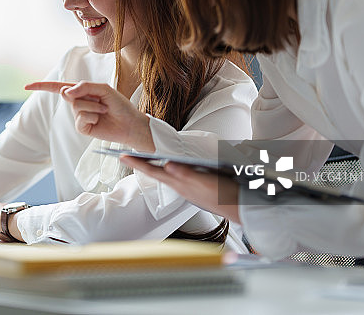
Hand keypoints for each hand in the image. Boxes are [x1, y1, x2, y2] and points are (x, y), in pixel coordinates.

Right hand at [25, 81, 153, 150]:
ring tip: (104, 111)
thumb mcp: (103, 89)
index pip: (58, 87)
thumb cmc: (119, 105)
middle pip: (68, 96)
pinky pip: (80, 120)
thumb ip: (83, 87)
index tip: (26, 86)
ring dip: (93, 108)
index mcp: (81, 91)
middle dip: (86, 97)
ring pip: (76, 108)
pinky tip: (99, 121)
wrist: (130, 124)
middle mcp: (78, 102)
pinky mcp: (82, 128)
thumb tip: (64, 93)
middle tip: (102, 102)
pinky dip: (92, 118)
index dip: (42, 86)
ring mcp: (79, 116)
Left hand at [120, 156, 241, 222]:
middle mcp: (181, 187)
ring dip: (152, 167)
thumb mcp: (205, 182)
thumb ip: (186, 174)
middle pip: (155, 173)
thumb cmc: (225, 195)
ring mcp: (187, 189)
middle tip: (126, 156)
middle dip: (140, 164)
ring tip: (142, 159)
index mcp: (180, 184)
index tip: (122, 155)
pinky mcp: (195, 189)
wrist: (241, 208)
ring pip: (165, 175)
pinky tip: (168, 166)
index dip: (137, 163)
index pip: (153, 171)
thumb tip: (167, 164)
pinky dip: (167, 171)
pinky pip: (176, 177)